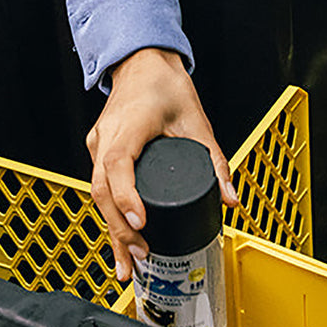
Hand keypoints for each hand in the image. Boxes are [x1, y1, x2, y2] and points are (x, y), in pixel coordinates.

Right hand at [86, 47, 236, 280]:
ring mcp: (97, 144)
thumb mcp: (198, 122)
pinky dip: (109, 214)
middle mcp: (106, 137)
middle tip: (140, 256)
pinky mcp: (98, 150)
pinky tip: (119, 239)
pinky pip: (99, 186)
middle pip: (101, 190)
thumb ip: (215, 161)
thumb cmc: (166, 85)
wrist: (142, 63)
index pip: (119, 166)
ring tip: (126, 263)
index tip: (141, 224)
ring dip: (111, 229)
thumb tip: (230, 199)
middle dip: (119, 229)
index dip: (127, 198)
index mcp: (130, 126)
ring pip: (96, 193)